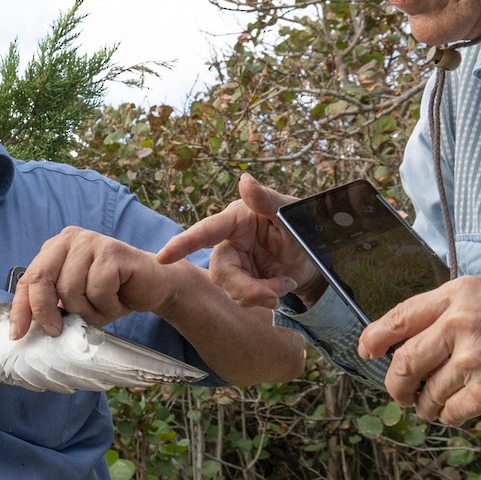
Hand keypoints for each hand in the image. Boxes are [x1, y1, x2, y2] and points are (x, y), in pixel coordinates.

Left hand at [9, 227, 169, 338]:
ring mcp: (91, 242)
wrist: (155, 285)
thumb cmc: (112, 293)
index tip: (17, 334)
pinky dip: (108, 305)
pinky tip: (119, 300)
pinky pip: (98, 289)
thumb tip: (21, 330)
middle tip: (56, 331)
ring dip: (88, 310)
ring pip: (71, 289)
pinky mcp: (112, 251)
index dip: (21, 308)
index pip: (28, 278)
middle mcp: (70, 239)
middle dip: (45, 311)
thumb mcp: (75, 300)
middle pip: (42, 279)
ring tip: (104, 306)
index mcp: (55, 248)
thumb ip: (51, 304)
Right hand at [156, 174, 323, 308]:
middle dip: (245, 288)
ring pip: (230, 289)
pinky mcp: (241, 281)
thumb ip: (267, 200)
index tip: (162, 257)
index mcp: (236, 219)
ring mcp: (235, 263)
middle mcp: (229, 241)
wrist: (317, 257)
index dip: (183, 244)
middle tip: (274, 293)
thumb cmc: (304, 226)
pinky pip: (241, 298)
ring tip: (284, 285)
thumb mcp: (290, 213)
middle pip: (220, 271)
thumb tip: (245, 181)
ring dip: (258, 294)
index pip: (206, 231)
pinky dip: (262, 298)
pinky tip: (279, 288)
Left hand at [359, 277, 480, 424]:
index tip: (365, 351)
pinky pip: (449, 413)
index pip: (400, 316)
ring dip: (428, 405)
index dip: (374, 337)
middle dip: (396, 385)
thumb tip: (405, 340)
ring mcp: (473, 359)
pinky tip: (465, 411)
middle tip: (400, 394)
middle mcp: (461, 323)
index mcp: (460, 295)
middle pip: (403, 362)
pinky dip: (451, 417)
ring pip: (426, 393)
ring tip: (440, 404)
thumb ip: (452, 314)